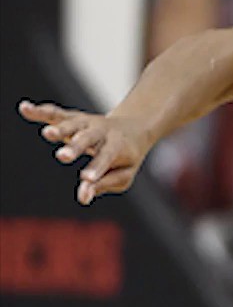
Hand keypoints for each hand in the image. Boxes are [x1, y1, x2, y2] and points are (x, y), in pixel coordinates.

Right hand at [18, 100, 155, 204]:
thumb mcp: (123, 175)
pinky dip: (41, 112)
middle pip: (89, 138)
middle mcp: (102, 132)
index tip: (87, 179)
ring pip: (72, 124)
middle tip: (63, 156)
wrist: (134, 128)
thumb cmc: (126, 158)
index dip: (97, 168)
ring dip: (60, 129)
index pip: (107, 157)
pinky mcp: (73, 118)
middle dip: (76, 147)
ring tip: (47, 133)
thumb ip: (103, 184)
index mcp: (118, 146)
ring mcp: (87, 123)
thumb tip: (83, 198)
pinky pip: (57, 114)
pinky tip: (25, 108)